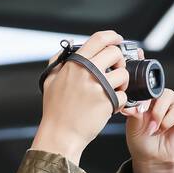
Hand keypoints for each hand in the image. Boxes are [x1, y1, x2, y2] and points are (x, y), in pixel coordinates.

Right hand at [32, 30, 130, 162]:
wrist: (60, 135)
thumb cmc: (55, 111)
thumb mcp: (50, 81)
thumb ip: (58, 62)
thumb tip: (68, 48)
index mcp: (74, 64)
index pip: (99, 39)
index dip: (113, 37)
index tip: (118, 40)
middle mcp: (87, 72)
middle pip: (115, 53)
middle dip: (120, 60)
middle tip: (117, 69)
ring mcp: (98, 87)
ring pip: (123, 74)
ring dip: (123, 81)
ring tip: (116, 89)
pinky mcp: (107, 102)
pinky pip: (123, 95)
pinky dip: (121, 101)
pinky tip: (112, 105)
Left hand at [121, 57, 173, 172]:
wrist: (152, 158)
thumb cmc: (141, 140)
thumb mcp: (132, 124)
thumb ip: (133, 110)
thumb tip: (130, 104)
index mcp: (146, 97)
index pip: (146, 78)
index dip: (144, 65)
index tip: (138, 54)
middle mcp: (160, 98)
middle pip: (158, 86)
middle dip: (151, 97)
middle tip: (143, 111)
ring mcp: (172, 104)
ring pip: (168, 97)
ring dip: (158, 113)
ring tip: (153, 127)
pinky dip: (168, 120)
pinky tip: (162, 129)